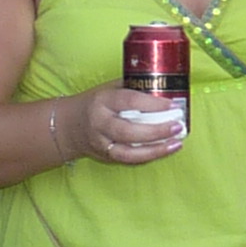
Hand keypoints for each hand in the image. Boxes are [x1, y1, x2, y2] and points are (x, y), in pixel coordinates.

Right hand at [61, 80, 185, 167]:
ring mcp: (101, 144)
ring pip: (128, 152)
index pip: (128, 101)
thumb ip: (133, 87)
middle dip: (155, 131)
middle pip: (127, 131)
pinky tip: (165, 150)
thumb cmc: (95, 103)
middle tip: (177, 126)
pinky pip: (129, 160)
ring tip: (177, 143)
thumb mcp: (109, 89)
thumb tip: (165, 86)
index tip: (172, 105)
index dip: (152, 104)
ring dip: (155, 150)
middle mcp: (99, 123)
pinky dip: (149, 156)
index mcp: (102, 101)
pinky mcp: (106, 157)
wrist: (68, 126)